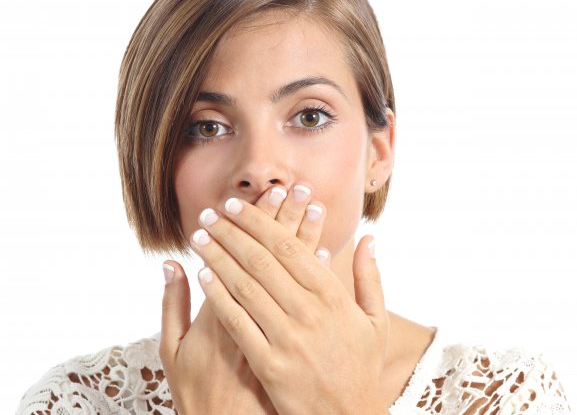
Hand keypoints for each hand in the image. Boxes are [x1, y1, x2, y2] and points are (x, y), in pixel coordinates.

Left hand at [190, 184, 389, 414]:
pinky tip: (202, 277)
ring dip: (218, 257)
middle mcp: (310, 312)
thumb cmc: (362, 368)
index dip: (259, 223)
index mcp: (333, 296)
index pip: (289, 247)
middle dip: (231, 232)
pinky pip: (238, 323)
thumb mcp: (377, 322)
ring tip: (199, 238)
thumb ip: (369, 277)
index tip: (237, 207)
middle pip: (261, 260)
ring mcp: (288, 338)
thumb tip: (369, 238)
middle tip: (209, 213)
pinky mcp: (270, 365)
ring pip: (245, 286)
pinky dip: (218, 297)